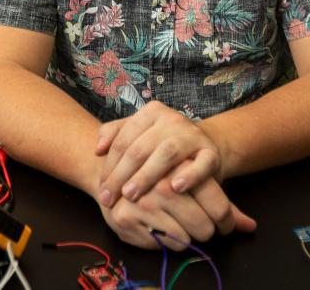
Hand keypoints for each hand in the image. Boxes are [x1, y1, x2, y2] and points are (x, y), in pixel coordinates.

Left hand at [95, 101, 222, 206]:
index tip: (101, 190)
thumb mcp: (139, 135)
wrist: (205, 148)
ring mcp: (193, 134)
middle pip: (140, 147)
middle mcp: (172, 119)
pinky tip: (175, 188)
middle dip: (121, 175)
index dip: (109, 166)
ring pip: (166, 153)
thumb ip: (114, 135)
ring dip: (146, 176)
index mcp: (152, 112)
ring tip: (131, 195)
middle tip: (109, 198)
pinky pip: (201, 163)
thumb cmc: (163, 146)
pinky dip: (190, 175)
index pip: (124, 139)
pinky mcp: (211, 152)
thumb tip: (98, 150)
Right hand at [98, 172, 255, 249]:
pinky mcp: (125, 218)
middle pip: (204, 226)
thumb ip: (223, 204)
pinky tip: (157, 224)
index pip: (219, 206)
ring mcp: (142, 201)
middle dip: (206, 231)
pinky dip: (165, 240)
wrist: (117, 167)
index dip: (227, 222)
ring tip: (175, 221)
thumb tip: (251, 227)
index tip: (224, 226)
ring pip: (184, 239)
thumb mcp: (194, 178)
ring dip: (186, 236)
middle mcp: (162, 183)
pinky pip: (162, 244)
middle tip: (199, 224)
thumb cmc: (164, 175)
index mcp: (184, 165)